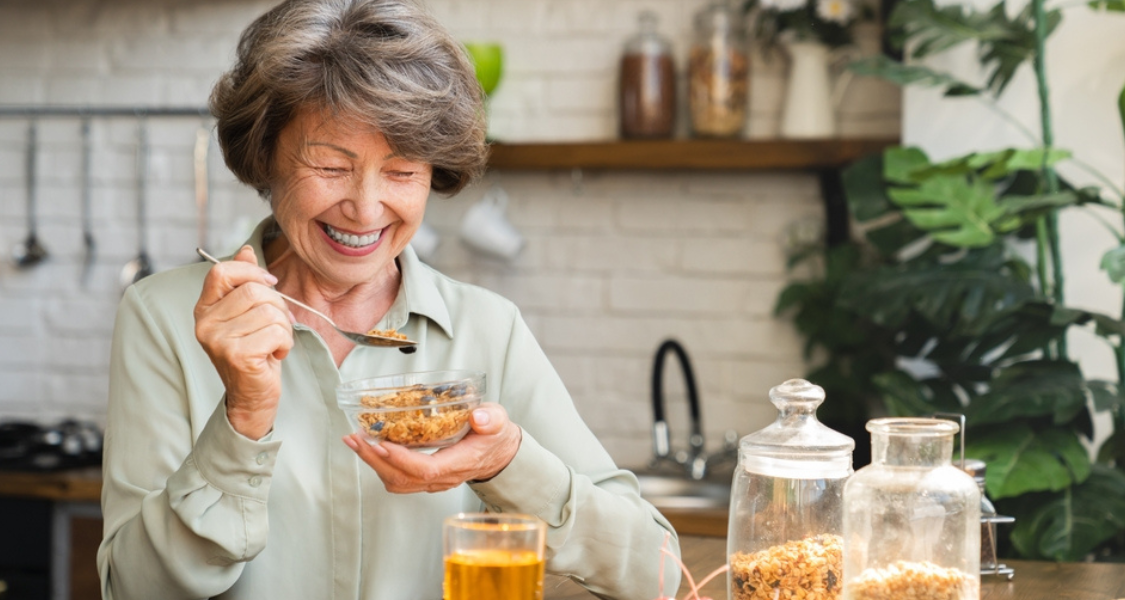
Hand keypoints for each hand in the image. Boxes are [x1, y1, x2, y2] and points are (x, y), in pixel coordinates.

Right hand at [194, 245, 293, 439]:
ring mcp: (218, 339)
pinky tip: (274, 355)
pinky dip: (285, 343)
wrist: (253, 396)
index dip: (252, 273)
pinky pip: (277, 332)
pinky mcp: (236, 355)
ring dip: (283, 328)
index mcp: (205, 308)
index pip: (222, 271)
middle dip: (278, 306)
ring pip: (270, 311)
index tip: (270, 285)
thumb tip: (246, 250)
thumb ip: (245, 282)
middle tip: (277, 327)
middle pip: (255, 291)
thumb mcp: (248, 314)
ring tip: (274, 343)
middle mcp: (205, 323)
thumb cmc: (254, 352)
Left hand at [343, 403, 521, 492]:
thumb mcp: (499, 421)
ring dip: (373, 463)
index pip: (426, 469)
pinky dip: (379, 465)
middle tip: (355, 439)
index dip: (401, 460)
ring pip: (397, 482)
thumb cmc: (494, 436)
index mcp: (461, 462)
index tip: (381, 444)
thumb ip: (491, 418)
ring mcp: (433, 481)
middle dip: (375, 460)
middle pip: (403, 479)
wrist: (498, 453)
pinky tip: (369, 448)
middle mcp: (444, 477)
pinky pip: (398, 479)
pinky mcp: (424, 478)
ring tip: (355, 442)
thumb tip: (478, 416)